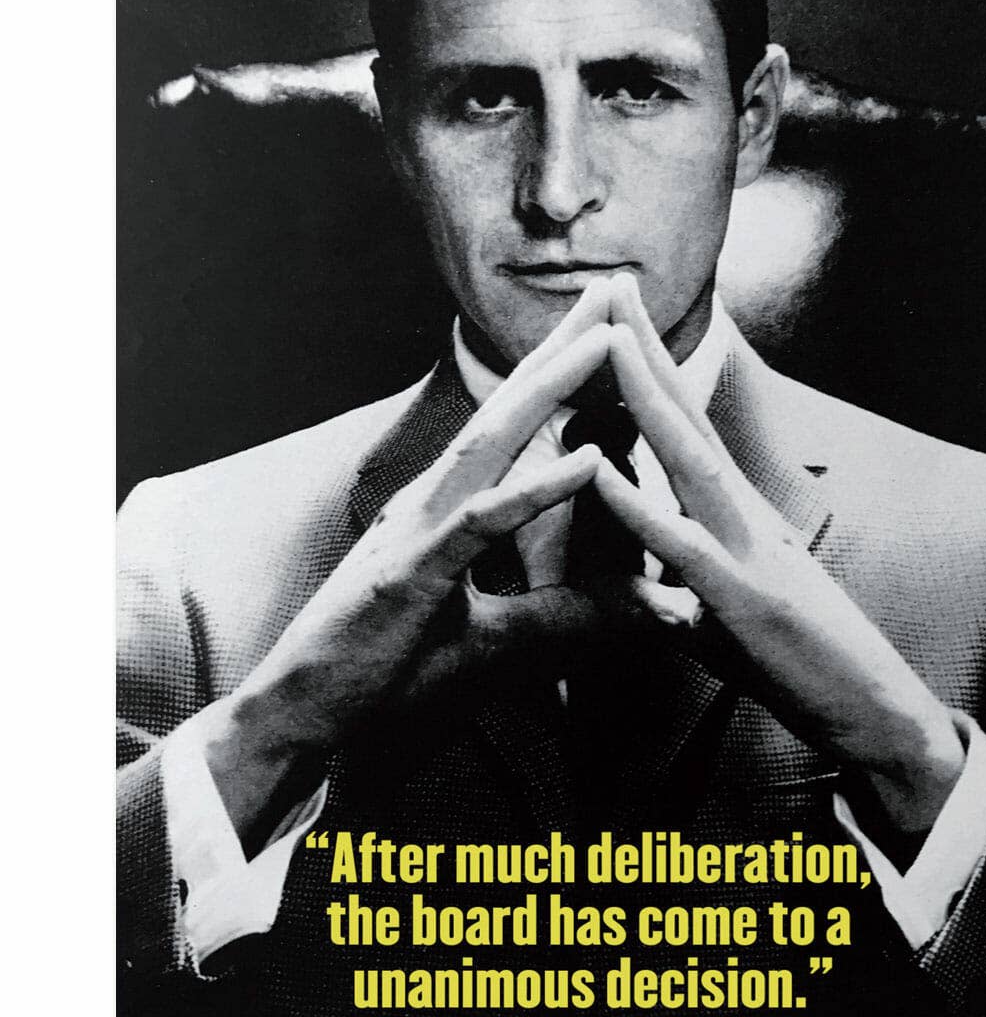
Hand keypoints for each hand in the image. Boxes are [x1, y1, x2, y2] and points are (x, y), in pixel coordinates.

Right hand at [205, 280, 616, 849]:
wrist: (305, 728)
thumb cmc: (386, 681)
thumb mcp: (500, 646)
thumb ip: (570, 618)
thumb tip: (649, 605)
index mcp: (448, 511)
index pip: (518, 428)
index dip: (566, 374)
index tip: (618, 329)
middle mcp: (432, 504)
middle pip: (511, 408)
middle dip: (565, 345)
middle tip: (618, 288)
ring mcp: (418, 532)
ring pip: (495, 443)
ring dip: (554, 386)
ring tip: (612, 338)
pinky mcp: (412, 575)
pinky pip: (482, 524)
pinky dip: (537, 492)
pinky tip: (589, 463)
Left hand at [596, 273, 964, 835]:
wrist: (868, 709)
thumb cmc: (795, 657)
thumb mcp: (724, 605)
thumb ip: (679, 576)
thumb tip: (641, 563)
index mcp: (731, 510)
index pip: (683, 424)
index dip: (648, 369)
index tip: (614, 315)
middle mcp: (739, 513)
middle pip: (684, 416)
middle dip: (644, 348)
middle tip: (609, 281)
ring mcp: (743, 548)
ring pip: (686, 459)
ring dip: (646, 397)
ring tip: (607, 340)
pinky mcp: (740, 599)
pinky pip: (680, 547)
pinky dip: (639, 507)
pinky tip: (601, 471)